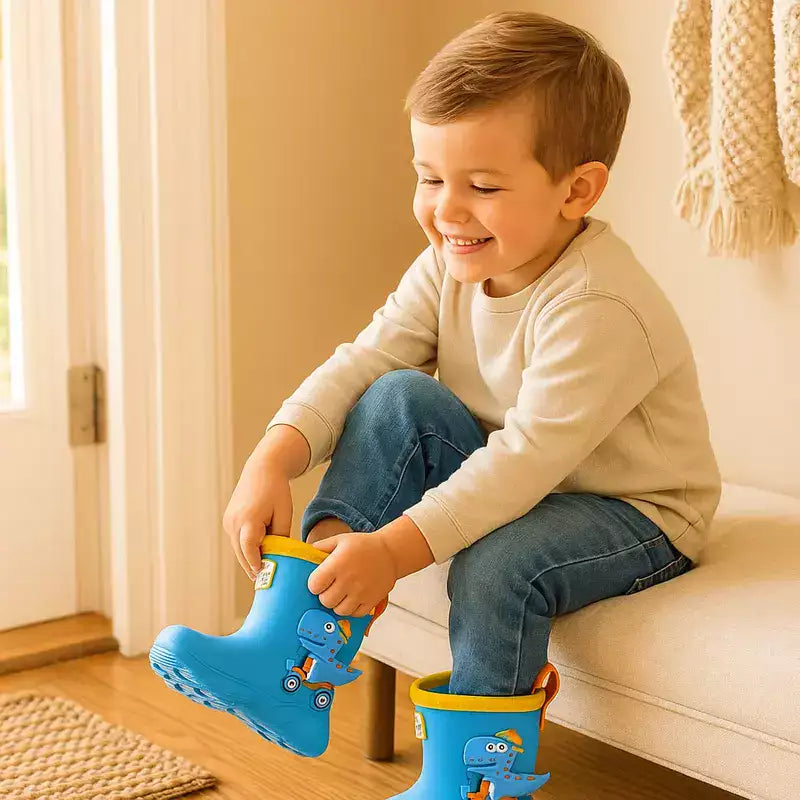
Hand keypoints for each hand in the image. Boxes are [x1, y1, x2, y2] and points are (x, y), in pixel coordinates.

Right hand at [222, 451, 292, 579]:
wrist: (262, 468)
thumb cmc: (277, 490)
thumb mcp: (284, 513)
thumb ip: (281, 536)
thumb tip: (279, 556)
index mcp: (248, 519)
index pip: (250, 550)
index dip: (255, 564)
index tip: (262, 576)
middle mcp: (234, 522)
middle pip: (242, 553)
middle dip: (252, 567)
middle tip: (264, 582)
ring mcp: (228, 521)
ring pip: (238, 548)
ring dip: (248, 558)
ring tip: (262, 572)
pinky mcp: (228, 520)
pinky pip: (237, 540)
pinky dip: (245, 548)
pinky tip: (258, 555)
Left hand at [307, 532, 397, 616]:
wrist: (390, 552)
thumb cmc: (362, 545)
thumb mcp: (340, 540)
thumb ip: (320, 547)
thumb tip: (305, 554)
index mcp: (338, 564)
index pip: (314, 585)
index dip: (315, 584)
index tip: (320, 581)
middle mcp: (349, 579)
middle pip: (326, 600)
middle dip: (325, 595)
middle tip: (330, 588)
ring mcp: (361, 592)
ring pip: (339, 610)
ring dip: (338, 604)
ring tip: (341, 594)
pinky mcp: (372, 601)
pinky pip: (355, 614)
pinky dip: (352, 609)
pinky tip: (352, 598)